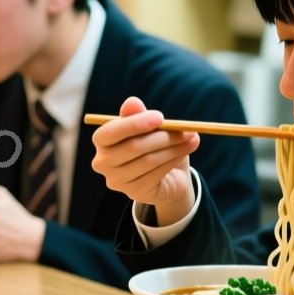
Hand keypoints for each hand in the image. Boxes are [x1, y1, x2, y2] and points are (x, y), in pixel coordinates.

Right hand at [89, 96, 198, 224]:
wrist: (165, 175)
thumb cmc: (152, 144)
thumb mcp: (147, 127)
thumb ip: (138, 115)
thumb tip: (132, 102)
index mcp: (101, 141)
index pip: (109, 133)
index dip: (133, 124)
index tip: (160, 117)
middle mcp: (103, 163)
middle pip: (133, 147)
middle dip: (163, 136)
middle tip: (185, 129)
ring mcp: (117, 180)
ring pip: (148, 160)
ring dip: (173, 148)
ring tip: (191, 138)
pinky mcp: (134, 192)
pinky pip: (156, 174)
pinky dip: (173, 160)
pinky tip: (184, 152)